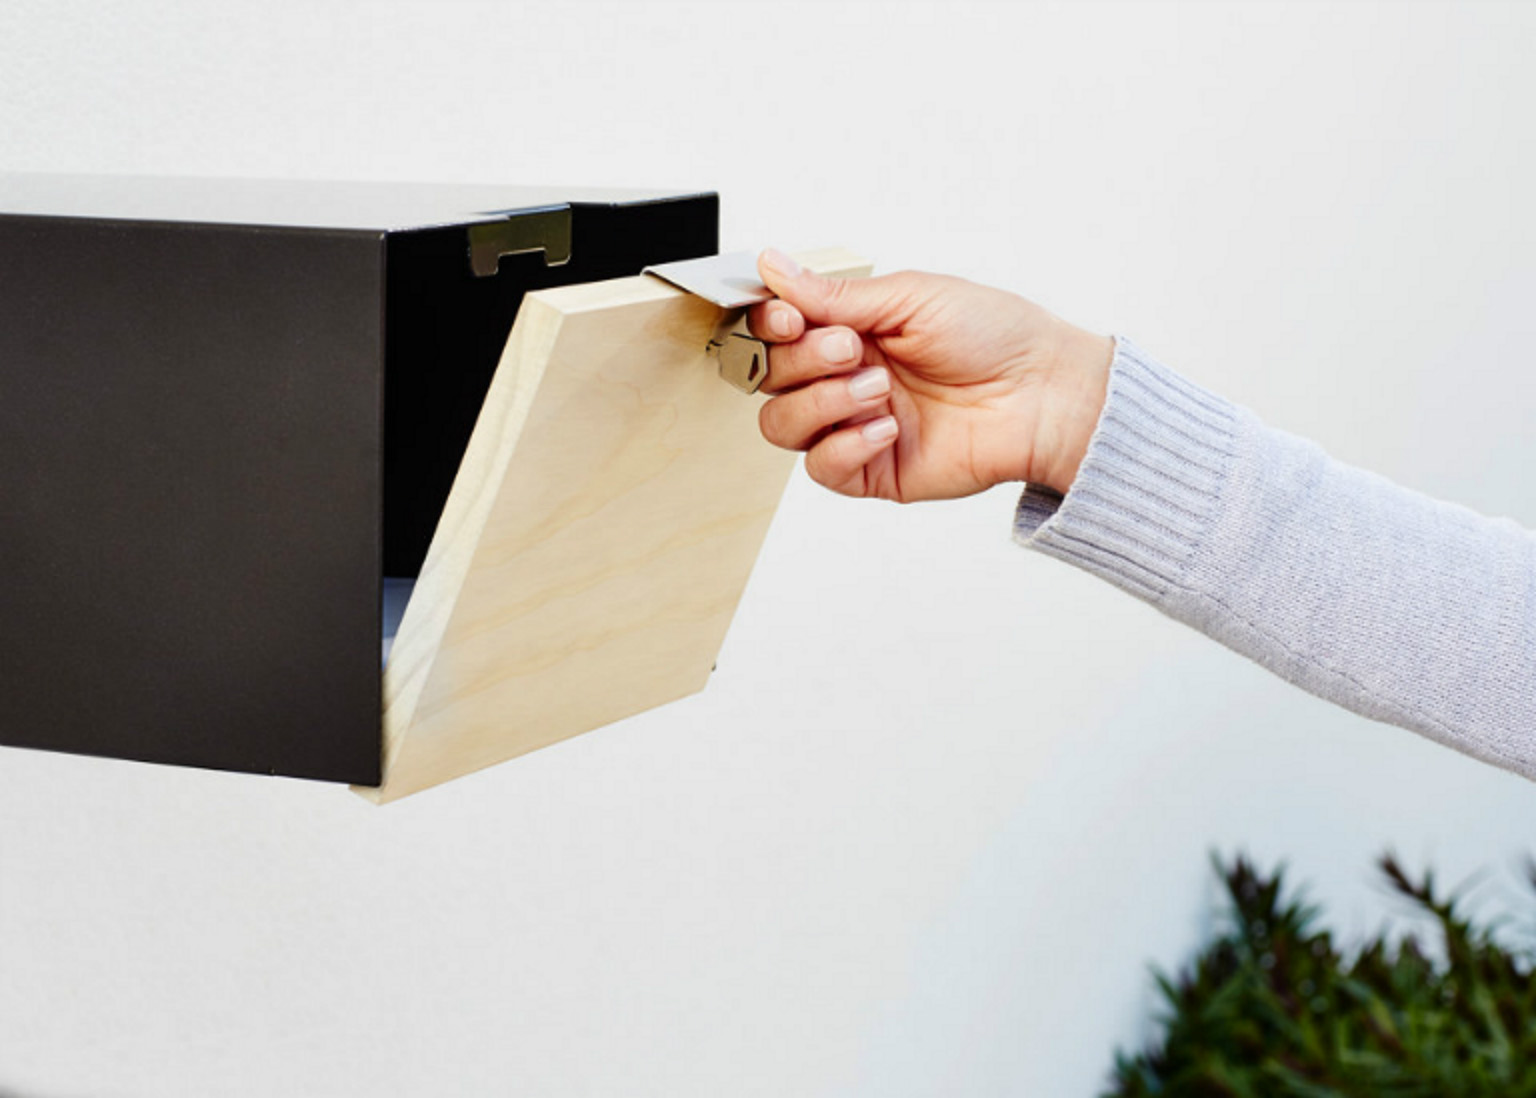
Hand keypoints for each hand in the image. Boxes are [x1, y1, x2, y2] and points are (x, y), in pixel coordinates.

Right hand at [750, 249, 1112, 500]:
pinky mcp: (871, 470)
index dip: (768, 324)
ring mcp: (853, 425)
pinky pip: (821, 468)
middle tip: (851, 349)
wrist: (1043, 394)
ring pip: (782, 425)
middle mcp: (843, 376)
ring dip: (820, 403)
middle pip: (770, 375)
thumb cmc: (995, 336)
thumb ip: (836, 293)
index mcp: (850, 328)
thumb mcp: (911, 297)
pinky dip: (844, 446)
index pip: (775, 329)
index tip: (789, 317)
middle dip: (803, 359)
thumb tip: (773, 265)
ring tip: (878, 389)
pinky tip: (888, 427)